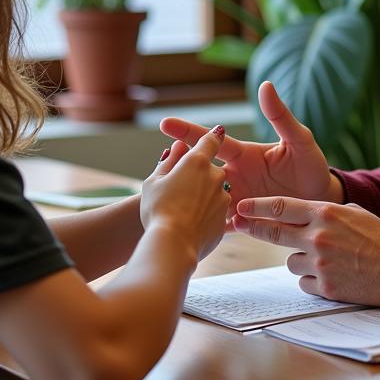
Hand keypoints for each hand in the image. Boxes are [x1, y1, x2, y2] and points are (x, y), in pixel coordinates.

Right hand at [141, 130, 229, 261]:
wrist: (172, 245)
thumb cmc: (158, 210)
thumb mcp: (154, 181)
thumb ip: (169, 161)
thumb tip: (179, 146)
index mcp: (198, 161)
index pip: (211, 140)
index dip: (211, 137)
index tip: (215, 134)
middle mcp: (216, 176)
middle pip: (211, 170)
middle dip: (199, 176)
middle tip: (179, 190)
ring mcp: (223, 199)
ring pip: (214, 192)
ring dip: (203, 197)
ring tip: (182, 212)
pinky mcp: (224, 220)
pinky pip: (215, 213)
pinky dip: (205, 216)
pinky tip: (189, 226)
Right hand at [160, 82, 338, 217]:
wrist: (322, 200)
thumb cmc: (310, 165)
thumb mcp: (299, 140)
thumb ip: (280, 117)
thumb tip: (265, 85)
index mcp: (244, 155)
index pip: (212, 141)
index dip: (189, 132)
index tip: (165, 123)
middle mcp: (236, 177)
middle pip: (201, 172)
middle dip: (180, 169)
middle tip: (162, 168)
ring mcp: (240, 201)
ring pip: (207, 200)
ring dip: (193, 201)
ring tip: (174, 203)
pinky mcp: (247, 222)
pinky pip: (225, 226)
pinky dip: (213, 228)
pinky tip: (198, 232)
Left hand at [234, 196, 379, 305]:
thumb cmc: (379, 238)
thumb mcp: (353, 212)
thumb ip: (326, 212)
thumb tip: (305, 213)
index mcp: (325, 213)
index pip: (281, 207)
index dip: (257, 207)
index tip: (240, 207)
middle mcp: (318, 237)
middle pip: (274, 232)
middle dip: (254, 228)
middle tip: (239, 224)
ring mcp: (321, 263)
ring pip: (290, 261)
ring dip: (300, 260)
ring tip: (325, 260)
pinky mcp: (326, 288)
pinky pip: (304, 283)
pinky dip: (312, 280)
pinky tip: (331, 276)